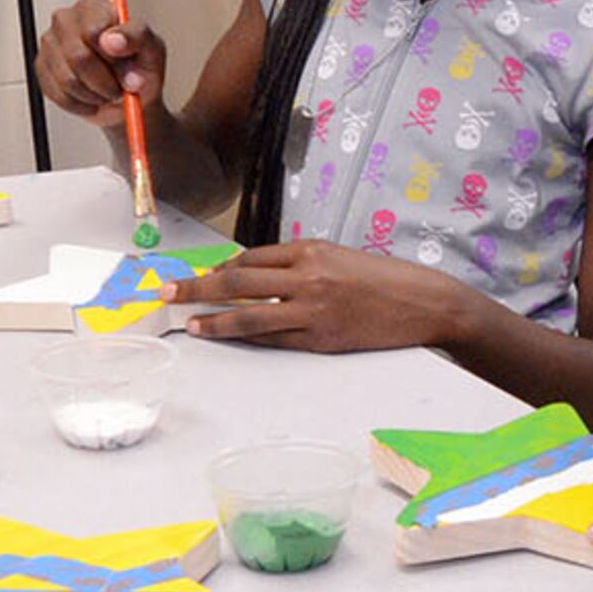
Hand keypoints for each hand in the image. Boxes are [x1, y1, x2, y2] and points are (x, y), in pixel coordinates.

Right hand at [37, 0, 163, 122]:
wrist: (128, 95)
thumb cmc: (140, 66)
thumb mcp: (152, 49)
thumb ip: (137, 37)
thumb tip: (112, 40)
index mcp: (93, 7)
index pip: (92, 31)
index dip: (112, 57)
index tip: (127, 69)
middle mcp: (67, 20)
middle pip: (78, 56)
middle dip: (104, 82)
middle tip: (118, 88)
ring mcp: (50, 43)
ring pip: (67, 79)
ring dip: (93, 96)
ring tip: (106, 93)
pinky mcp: (42, 68)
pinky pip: (57, 94)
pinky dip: (79, 104)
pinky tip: (91, 99)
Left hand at [172, 242, 470, 353]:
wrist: (424, 303)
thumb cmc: (385, 279)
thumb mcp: (339, 257)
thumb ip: (300, 264)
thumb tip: (257, 276)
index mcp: (311, 250)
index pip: (251, 259)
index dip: (221, 269)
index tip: (203, 276)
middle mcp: (307, 277)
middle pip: (237, 283)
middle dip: (197, 288)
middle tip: (168, 292)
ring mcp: (313, 311)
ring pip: (248, 316)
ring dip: (213, 320)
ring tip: (190, 324)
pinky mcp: (321, 340)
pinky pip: (274, 340)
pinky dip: (247, 339)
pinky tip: (228, 338)